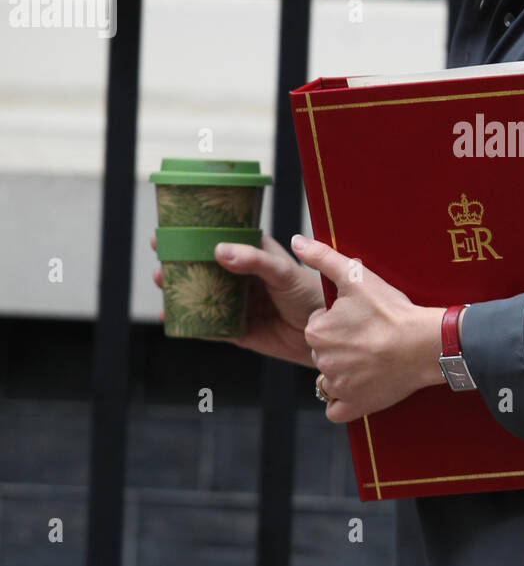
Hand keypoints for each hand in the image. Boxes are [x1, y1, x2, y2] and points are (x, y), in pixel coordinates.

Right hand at [150, 230, 322, 366]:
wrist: (323, 337)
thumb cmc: (310, 295)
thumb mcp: (283, 272)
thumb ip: (255, 260)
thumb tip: (220, 250)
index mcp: (254, 255)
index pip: (221, 238)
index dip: (195, 233)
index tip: (171, 227)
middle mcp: (242, 278)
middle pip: (204, 266)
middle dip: (179, 261)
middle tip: (159, 254)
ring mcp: (237, 304)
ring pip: (201, 295)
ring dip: (179, 289)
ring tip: (161, 281)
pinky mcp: (236, 330)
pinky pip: (207, 326)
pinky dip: (188, 322)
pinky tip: (171, 318)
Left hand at [292, 234, 444, 424]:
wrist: (423, 345)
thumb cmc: (392, 311)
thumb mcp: (357, 276)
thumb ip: (323, 257)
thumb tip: (297, 240)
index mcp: (317, 330)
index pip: (319, 325)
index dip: (339, 320)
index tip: (360, 318)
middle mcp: (321, 359)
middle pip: (324, 351)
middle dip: (340, 345)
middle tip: (369, 337)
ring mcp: (337, 385)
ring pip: (330, 377)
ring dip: (344, 371)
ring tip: (372, 359)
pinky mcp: (353, 405)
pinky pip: (336, 409)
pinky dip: (345, 401)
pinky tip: (362, 386)